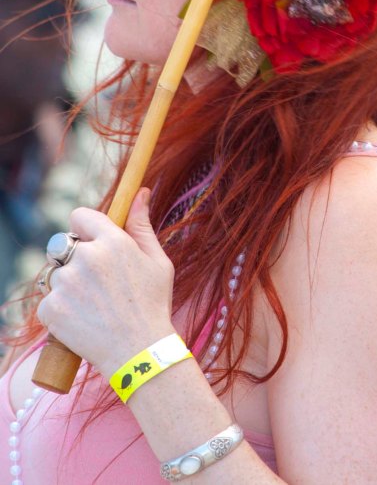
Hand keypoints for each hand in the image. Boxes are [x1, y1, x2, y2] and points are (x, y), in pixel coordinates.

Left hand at [37, 189, 175, 377]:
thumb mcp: (157, 261)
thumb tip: (141, 191)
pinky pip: (48, 301)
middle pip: (65, 246)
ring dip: (68, 286)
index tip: (92, 243)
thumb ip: (142, 224)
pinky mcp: (51, 308)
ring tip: (93, 307)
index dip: (85, 229)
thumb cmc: (153, 305)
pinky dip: (60, 311)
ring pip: (56, 275)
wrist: (140, 353)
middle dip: (76, 260)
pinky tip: (82, 321)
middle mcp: (85, 257)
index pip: (80, 216)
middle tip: (97, 285)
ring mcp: (65, 283)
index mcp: (112, 241)